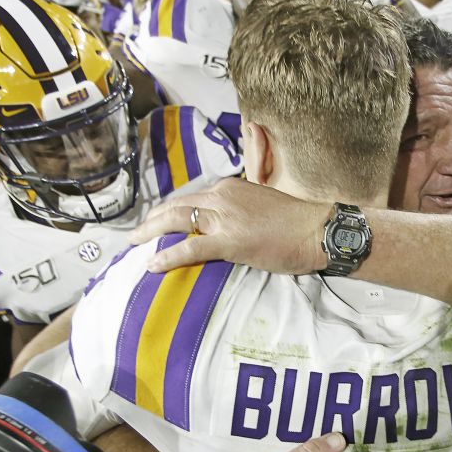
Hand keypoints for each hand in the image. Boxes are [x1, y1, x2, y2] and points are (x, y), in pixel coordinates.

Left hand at [125, 178, 329, 274]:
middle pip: (175, 206)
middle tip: (135, 235)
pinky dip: (168, 256)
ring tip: (134, 245)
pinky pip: (191, 248)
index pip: (190, 199)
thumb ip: (238, 208)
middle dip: (151, 220)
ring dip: (150, 232)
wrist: (318, 230)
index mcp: (228, 187)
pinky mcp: (231, 241)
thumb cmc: (296, 223)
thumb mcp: (261, 205)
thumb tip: (225, 225)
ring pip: (176, 220)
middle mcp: (222, 197)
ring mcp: (225, 217)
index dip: (169, 211)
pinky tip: (153, 264)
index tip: (156, 222)